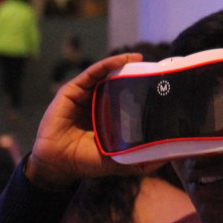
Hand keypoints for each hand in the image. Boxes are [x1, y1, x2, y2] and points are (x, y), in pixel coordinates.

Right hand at [26, 53, 159, 188]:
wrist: (59, 163)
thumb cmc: (85, 161)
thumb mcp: (117, 161)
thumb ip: (137, 160)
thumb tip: (163, 160)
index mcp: (107, 117)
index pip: (125, 99)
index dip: (140, 92)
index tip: (159, 87)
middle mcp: (95, 103)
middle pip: (116, 83)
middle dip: (133, 75)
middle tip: (153, 70)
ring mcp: (84, 95)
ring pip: (105, 75)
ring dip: (123, 64)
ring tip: (140, 59)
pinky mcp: (72, 90)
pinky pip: (93, 72)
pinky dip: (108, 64)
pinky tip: (123, 60)